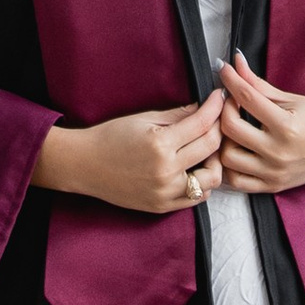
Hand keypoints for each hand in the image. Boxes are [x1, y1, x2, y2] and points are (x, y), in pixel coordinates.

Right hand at [32, 91, 225, 215]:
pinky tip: (194, 169)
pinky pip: (197, 198)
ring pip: (211, 179)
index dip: (215, 107)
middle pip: (211, 148)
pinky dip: (202, 183)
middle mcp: (166, 170)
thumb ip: (177, 115)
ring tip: (204, 151)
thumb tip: (204, 107)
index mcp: (160, 144)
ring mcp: (165, 192)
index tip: (219, 98)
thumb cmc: (111, 137)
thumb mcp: (143, 119)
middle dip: (220, 129)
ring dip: (214, 162)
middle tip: (217, 121)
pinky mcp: (162, 206)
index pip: (202, 123)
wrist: (85, 165)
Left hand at [215, 57, 304, 196]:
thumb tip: (236, 63)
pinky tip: (237, 150)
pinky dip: (230, 166)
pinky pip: (237, 180)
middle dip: (224, 109)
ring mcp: (275, 172)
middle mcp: (279, 152)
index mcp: (287, 126)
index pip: (247, 98)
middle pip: (231, 128)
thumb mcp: (291, 98)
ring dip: (224, 139)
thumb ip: (259, 84)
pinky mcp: (273, 185)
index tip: (224, 70)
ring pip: (228, 157)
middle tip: (231, 101)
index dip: (231, 79)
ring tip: (234, 128)